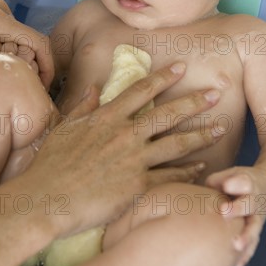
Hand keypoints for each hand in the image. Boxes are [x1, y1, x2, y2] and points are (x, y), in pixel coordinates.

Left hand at [0, 0, 52, 88]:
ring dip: (9, 53)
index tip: (45, 84)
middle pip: (27, 40)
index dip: (48, 66)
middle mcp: (0, 9)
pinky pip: (3, 27)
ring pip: (14, 35)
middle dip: (24, 62)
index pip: (38, 42)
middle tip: (6, 78)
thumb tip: (12, 77)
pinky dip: (0, 43)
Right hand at [26, 63, 222, 238]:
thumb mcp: (64, 128)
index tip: (182, 67)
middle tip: (216, 93)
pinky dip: (187, 171)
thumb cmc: (50, 165)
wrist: (46, 199)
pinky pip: (169, 176)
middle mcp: (125, 134)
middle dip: (194, 102)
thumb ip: (83, 107)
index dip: (164, 77)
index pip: (141, 91)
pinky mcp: (137, 185)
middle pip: (167, 114)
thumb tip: (93, 88)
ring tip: (220, 128)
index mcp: (107, 118)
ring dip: (200, 135)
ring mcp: (133, 160)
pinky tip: (201, 168)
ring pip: (176, 143)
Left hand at [206, 166, 265, 265]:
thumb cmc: (238, 182)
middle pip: (249, 204)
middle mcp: (255, 200)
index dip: (235, 184)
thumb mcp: (230, 175)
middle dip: (237, 208)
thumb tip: (203, 193)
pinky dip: (246, 254)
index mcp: (248, 183)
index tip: (226, 186)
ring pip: (254, 227)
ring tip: (236, 245)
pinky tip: (237, 264)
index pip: (243, 182)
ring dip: (246, 237)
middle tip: (224, 212)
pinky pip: (253, 243)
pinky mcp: (256, 230)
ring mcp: (257, 216)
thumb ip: (217, 181)